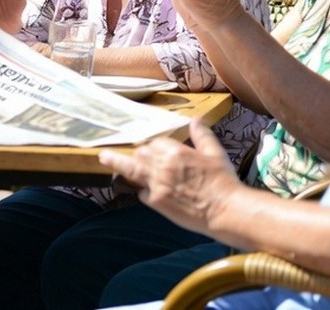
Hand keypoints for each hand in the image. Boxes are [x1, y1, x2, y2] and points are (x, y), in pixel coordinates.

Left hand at [98, 118, 243, 235]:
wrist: (226, 209)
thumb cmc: (223, 181)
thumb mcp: (214, 153)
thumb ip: (202, 135)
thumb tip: (195, 120)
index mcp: (176, 151)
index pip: (155, 143)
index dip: (153, 147)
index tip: (152, 149)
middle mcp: (163, 165)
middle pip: (141, 154)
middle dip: (139, 155)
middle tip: (136, 157)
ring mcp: (157, 184)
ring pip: (132, 169)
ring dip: (118, 163)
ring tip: (104, 157)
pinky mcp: (157, 202)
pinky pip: (142, 193)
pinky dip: (143, 191)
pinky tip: (148, 193)